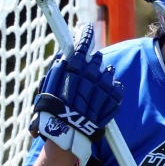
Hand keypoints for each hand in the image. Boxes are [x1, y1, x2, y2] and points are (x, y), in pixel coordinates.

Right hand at [30, 24, 120, 165]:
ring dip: (103, 74)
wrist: (66, 136)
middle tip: (88, 63)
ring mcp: (102, 91)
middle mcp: (90, 78)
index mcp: (73, 71)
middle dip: (93, 60)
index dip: (84, 36)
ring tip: (94, 83)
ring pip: (108, 73)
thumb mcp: (47, 89)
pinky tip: (104, 92)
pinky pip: (116, 90)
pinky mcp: (111, 103)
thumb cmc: (52, 113)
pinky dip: (112, 88)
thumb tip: (62, 57)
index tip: (87, 29)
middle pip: (96, 60)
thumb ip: (56, 71)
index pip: (81, 47)